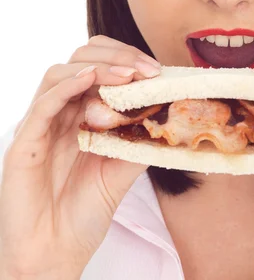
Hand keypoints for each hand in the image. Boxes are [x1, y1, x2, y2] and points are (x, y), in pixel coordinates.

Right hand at [0, 35, 160, 278]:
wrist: (55, 255)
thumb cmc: (85, 211)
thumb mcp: (123, 168)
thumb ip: (139, 137)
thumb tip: (169, 109)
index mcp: (80, 112)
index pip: (99, 66)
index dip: (126, 59)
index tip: (156, 69)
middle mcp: (59, 111)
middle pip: (80, 60)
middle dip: (117, 57)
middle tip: (146, 69)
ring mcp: (39, 124)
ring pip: (59, 73)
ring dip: (97, 67)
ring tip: (127, 76)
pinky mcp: (23, 144)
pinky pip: (42, 105)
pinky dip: (66, 86)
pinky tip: (89, 80)